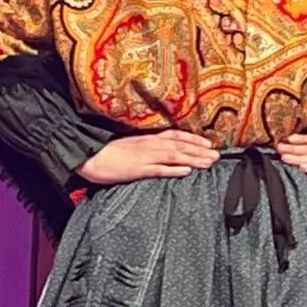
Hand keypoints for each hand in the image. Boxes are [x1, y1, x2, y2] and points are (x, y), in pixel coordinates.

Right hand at [75, 131, 218, 184]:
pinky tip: (186, 171)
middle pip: (180, 145)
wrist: (88, 156)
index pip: (175, 135)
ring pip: (174, 156)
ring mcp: (144, 157)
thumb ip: (147, 148)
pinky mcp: (137, 169)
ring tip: (209, 162)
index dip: (193, 139)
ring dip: (193, 158)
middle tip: (217, 155)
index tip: (208, 143)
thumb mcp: (131, 146)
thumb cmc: (108, 153)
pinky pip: (157, 169)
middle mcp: (150, 145)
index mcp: (148, 139)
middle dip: (200, 150)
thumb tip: (163, 152)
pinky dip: (173, 170)